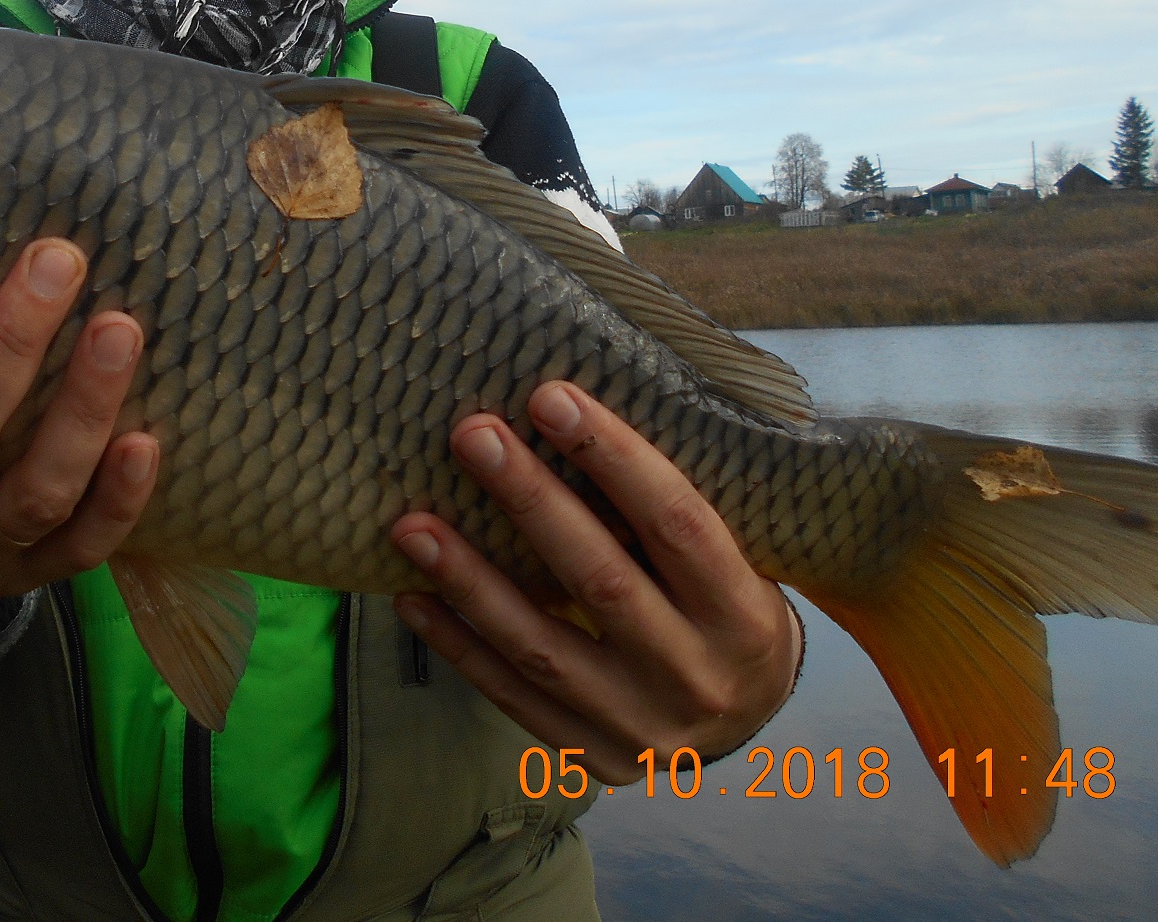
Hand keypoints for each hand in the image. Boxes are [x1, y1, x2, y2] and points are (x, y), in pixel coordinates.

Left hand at [389, 381, 801, 783]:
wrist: (745, 725)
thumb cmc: (724, 610)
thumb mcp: (735, 561)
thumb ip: (672, 507)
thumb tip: (574, 407)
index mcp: (745, 614)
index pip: (677, 523)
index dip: (614, 458)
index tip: (551, 398)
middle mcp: (698, 675)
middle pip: (601, 580)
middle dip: (530, 501)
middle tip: (472, 434)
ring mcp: (643, 727)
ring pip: (541, 648)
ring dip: (470, 580)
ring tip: (412, 524)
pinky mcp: (594, 758)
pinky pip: (512, 696)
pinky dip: (458, 645)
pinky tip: (412, 597)